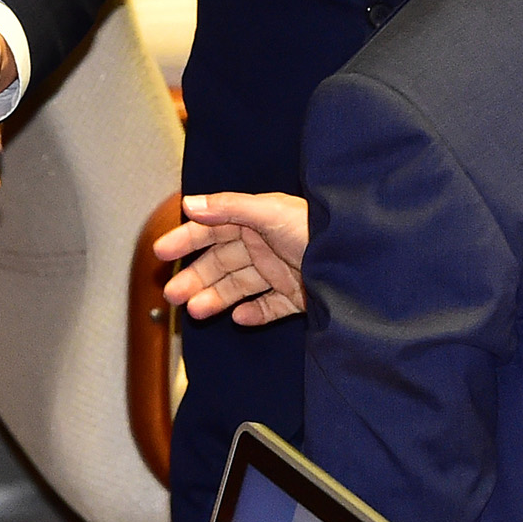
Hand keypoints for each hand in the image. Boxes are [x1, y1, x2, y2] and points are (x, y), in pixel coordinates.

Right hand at [155, 192, 309, 324]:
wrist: (360, 262)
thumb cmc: (319, 229)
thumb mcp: (270, 212)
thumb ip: (229, 207)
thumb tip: (190, 203)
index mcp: (257, 220)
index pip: (213, 229)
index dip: (187, 239)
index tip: (162, 252)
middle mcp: (266, 244)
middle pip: (222, 262)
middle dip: (195, 277)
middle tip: (172, 293)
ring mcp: (281, 271)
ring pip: (239, 286)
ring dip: (216, 297)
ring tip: (196, 311)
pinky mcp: (296, 296)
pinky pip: (269, 306)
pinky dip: (253, 313)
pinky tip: (239, 318)